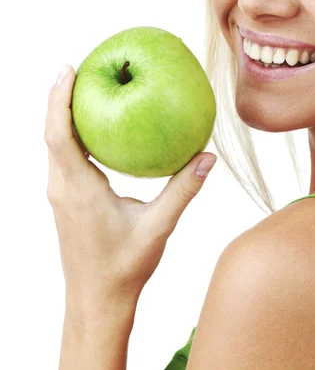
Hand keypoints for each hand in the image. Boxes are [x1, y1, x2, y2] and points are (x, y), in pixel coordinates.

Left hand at [44, 64, 216, 305]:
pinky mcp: (66, 201)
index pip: (59, 135)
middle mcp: (62, 188)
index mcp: (78, 190)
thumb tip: (208, 157)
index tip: (68, 69)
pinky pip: (64, 158)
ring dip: (64, 116)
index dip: (59, 99)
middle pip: (51, 133)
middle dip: (60, 98)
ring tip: (86, 91)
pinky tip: (97, 130)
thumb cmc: (124, 267)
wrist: (96, 301)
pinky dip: (72, 135)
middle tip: (80, 68)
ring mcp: (61, 195)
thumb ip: (183, 190)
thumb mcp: (158, 227)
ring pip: (55, 146)